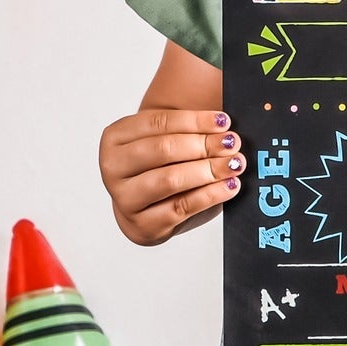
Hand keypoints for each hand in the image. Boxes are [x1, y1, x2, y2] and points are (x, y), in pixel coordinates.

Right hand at [100, 107, 244, 245]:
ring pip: (170, 180)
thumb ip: (188, 129)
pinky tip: (229, 186)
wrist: (145, 205)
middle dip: (202, 145)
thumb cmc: (159, 166)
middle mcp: (112, 167)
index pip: (158, 122)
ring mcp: (124, 199)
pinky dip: (210, 195)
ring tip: (234, 164)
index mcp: (115, 138)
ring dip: (208, 170)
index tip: (224, 122)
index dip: (194, 121)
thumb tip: (224, 125)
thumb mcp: (165, 139)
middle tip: (232, 143)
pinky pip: (181, 207)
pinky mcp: (143, 225)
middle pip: (162, 150)